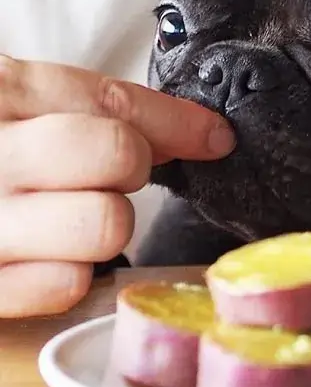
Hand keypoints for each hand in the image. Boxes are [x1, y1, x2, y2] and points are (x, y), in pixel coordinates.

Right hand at [0, 55, 234, 316]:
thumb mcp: (14, 104)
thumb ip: (90, 108)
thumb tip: (198, 130)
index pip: (112, 102)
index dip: (178, 121)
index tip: (216, 136)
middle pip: (116, 154)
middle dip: (131, 165)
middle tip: (111, 171)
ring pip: (105, 223)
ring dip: (104, 221)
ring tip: (70, 214)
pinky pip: (65, 284)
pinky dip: (70, 271)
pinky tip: (45, 255)